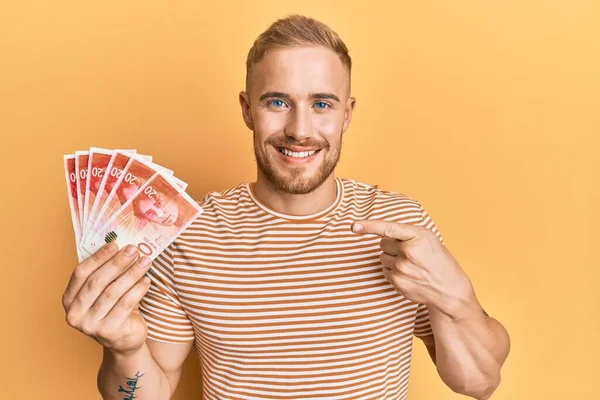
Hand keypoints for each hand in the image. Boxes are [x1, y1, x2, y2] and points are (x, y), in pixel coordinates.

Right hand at [62, 242, 152, 354]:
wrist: (125, 341)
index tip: (115, 243)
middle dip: (117, 263)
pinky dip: (138, 290)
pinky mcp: (109, 332)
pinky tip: (147, 280)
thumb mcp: (105, 291)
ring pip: (113, 292)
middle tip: (134, 249)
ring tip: (145, 261)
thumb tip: (122, 245)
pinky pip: (126, 304)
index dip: (98, 257)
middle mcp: (75, 314)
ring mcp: (90, 325)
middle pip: (97, 281)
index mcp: (69, 299)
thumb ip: (106, 272)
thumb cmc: (115, 309)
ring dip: (131, 273)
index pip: (81, 273)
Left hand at [351, 220, 477, 319]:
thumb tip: (380, 233)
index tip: (354, 225)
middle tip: (408, 251)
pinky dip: (393, 271)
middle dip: (391, 245)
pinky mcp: (397, 282)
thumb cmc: (438, 259)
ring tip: (411, 265)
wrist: (449, 289)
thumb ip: (406, 233)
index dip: (369, 226)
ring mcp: (402, 268)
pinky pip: (385, 271)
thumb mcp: (429, 239)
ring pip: (382, 257)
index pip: (388, 228)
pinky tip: (409, 274)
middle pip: (383, 243)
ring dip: (392, 259)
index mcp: (418, 236)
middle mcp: (409, 251)